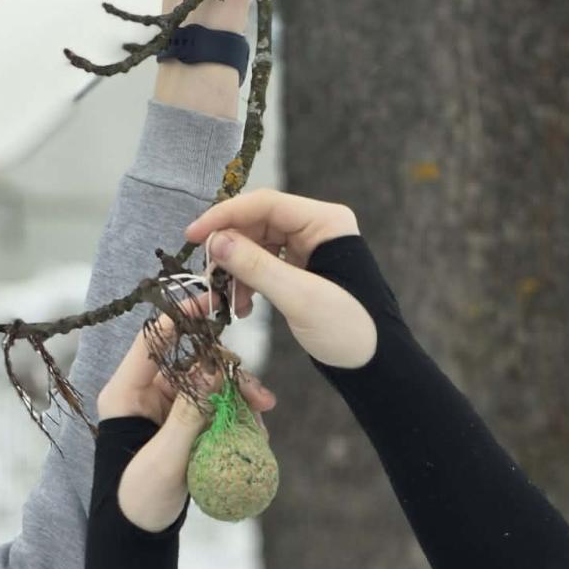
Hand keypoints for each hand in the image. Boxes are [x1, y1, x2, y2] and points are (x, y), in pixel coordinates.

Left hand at [98, 299, 275, 532]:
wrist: (136, 534)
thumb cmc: (136, 497)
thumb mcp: (164, 456)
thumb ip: (189, 413)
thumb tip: (211, 370)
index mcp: (126, 394)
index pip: (152, 341)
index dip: (180, 317)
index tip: (211, 302)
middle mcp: (145, 394)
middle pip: (191, 362)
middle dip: (227, 371)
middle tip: (259, 392)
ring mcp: (166, 410)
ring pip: (208, 384)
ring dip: (237, 393)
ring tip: (264, 411)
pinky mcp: (184, 426)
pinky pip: (213, 408)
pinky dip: (235, 414)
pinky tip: (257, 428)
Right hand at [186, 190, 378, 369]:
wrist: (376, 363)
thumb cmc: (349, 329)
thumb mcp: (300, 298)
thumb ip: (256, 267)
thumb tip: (216, 241)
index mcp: (324, 222)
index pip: (265, 204)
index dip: (225, 216)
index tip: (193, 237)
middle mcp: (316, 228)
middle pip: (258, 224)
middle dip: (230, 250)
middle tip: (208, 277)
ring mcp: (309, 250)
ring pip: (257, 247)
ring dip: (237, 272)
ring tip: (226, 301)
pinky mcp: (303, 272)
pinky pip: (265, 267)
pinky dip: (249, 285)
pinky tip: (242, 308)